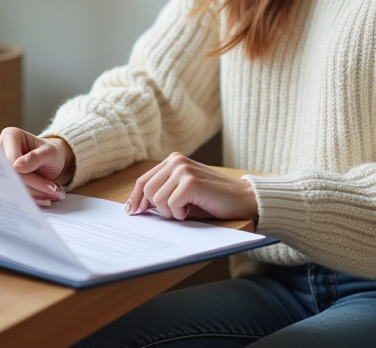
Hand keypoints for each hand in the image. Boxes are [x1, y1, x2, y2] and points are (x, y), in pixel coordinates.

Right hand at [0, 127, 74, 206]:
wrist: (50, 160)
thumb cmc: (50, 152)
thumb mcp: (50, 152)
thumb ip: (36, 157)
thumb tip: (17, 166)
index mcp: (9, 136)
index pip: (10, 160)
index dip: (26, 175)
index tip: (50, 185)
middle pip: (9, 175)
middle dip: (32, 187)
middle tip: (53, 192)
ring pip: (11, 187)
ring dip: (33, 194)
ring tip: (53, 194)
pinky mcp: (2, 180)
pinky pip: (12, 194)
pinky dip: (30, 198)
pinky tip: (45, 198)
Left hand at [125, 152, 258, 221]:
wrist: (243, 199)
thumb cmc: (212, 199)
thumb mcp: (183, 193)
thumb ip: (163, 193)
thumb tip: (136, 206)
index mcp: (173, 160)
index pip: (144, 180)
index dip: (135, 197)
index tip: (132, 211)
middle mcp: (176, 160)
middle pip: (147, 190)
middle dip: (157, 208)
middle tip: (175, 213)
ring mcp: (183, 169)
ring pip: (157, 199)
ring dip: (169, 212)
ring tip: (185, 210)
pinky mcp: (190, 182)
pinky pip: (170, 205)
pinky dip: (179, 213)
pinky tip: (191, 210)